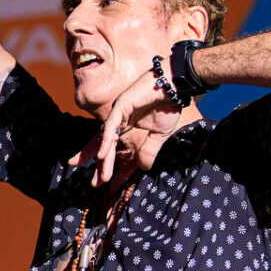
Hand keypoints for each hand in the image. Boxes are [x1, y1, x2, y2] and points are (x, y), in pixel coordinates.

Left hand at [84, 59, 183, 185]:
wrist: (175, 86)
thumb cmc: (168, 106)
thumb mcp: (160, 136)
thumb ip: (149, 151)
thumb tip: (144, 169)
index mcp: (127, 127)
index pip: (114, 147)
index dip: (108, 163)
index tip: (106, 181)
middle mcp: (119, 121)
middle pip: (105, 145)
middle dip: (100, 165)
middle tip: (95, 184)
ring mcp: (119, 113)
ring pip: (106, 139)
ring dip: (103, 159)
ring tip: (101, 177)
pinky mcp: (121, 106)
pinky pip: (111, 126)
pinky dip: (106, 141)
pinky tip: (102, 155)